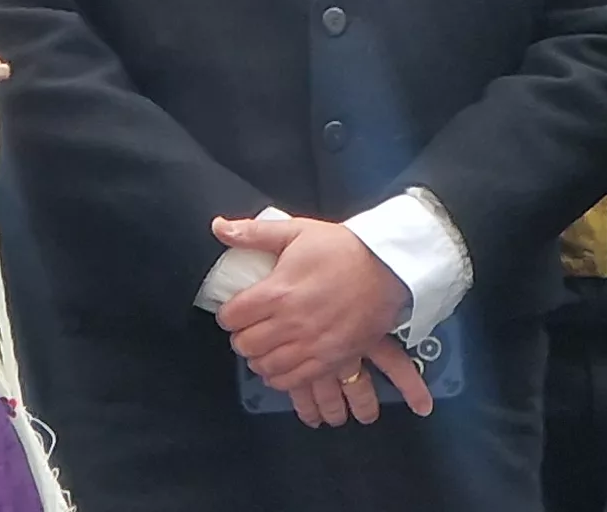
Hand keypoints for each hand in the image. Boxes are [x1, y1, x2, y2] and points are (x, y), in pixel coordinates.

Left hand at [210, 216, 426, 417]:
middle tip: (251, 327)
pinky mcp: (330, 359)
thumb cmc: (342, 248)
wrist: (388, 266)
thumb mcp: (297, 231)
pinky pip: (292, 380)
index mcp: (277, 292)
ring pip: (265, 366)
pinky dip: (280, 376)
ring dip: (259, 357)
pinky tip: (281, 364)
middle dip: (242, 336)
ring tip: (265, 345)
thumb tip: (218, 227)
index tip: (237, 310)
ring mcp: (311, 345)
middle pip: (245, 345)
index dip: (229, 314)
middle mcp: (290, 323)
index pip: (231, 317)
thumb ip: (253, 232)